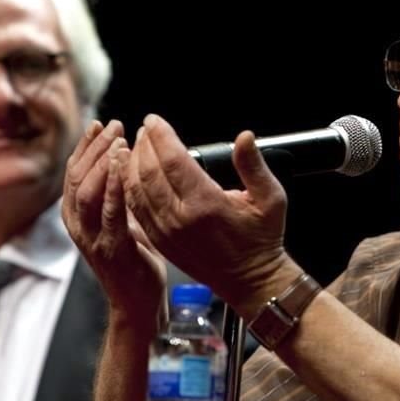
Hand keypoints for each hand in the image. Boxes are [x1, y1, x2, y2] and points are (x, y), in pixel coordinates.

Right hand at [62, 120, 166, 329]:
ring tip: (119, 141)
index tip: (99, 124)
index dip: (85, 146)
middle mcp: (79, 226)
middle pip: (77, 177)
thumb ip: (117, 198)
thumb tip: (127, 164)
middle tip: (114, 125)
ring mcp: (92, 239)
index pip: (74, 173)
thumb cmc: (134, 262)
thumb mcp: (122, 223)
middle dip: (95, 147)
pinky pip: (110, 213)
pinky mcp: (112, 249)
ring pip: (87, 192)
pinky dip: (115, 187)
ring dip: (103, 163)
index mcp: (78, 217)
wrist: (138, 305)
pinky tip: (124, 167)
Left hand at [121, 114, 289, 309]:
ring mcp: (166, 232)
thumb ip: (254, 165)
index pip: (173, 160)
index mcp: (207, 204)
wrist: (250, 280)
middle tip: (145, 128)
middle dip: (143, 144)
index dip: (161, 135)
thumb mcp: (271, 199)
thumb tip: (245, 137)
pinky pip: (136, 209)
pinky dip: (128, 186)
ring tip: (133, 144)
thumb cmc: (262, 239)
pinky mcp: (160, 241)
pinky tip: (130, 172)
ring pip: (136, 190)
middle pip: (148, 171)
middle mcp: (181, 218)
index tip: (154, 119)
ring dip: (130, 163)